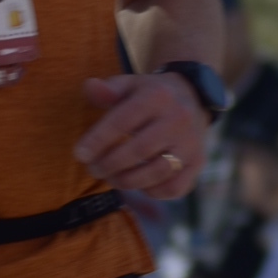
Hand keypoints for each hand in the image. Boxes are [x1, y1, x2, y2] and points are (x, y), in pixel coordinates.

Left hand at [77, 72, 207, 198]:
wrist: (193, 98)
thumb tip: (89, 87)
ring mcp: (191, 143)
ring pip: (157, 172)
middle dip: (110, 164)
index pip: (124, 120)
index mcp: (158, 96)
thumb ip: (108, 89)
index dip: (99, 140)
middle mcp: (178, 119)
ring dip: (127, 181)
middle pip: (139, 150)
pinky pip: (174, 188)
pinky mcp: (198, 163)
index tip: (80, 155)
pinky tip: (138, 183)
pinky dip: (152, 192)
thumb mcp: (130, 85)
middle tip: (93, 169)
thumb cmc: (150, 95)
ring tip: (111, 177)